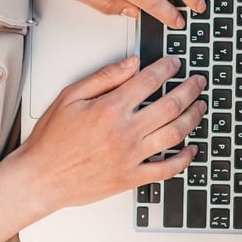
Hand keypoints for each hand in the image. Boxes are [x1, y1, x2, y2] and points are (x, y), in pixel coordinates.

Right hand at [17, 53, 206, 212]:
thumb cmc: (51, 140)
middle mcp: (125, 132)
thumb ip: (104, 77)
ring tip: (201, 107)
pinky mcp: (132, 177)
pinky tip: (192, 149)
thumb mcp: (70, 97)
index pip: (150, 80)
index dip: (168, 68)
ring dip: (193, 118)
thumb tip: (131, 63)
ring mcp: (131, 156)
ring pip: (175, 134)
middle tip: (198, 82)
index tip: (175, 63)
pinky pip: (166, 169)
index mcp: (110, 108)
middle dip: (190, 89)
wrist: (41, 177)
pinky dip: (184, 159)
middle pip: (171, 105)